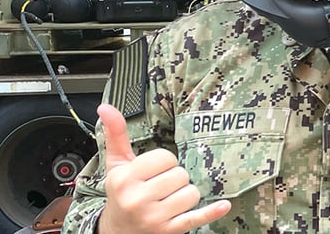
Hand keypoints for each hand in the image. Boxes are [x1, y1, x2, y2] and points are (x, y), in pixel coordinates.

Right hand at [96, 103, 230, 233]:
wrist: (117, 231)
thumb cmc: (121, 193)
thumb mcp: (116, 165)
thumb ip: (115, 134)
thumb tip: (106, 107)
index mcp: (125, 179)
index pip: (164, 158)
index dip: (164, 162)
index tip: (154, 171)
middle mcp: (138, 200)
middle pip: (180, 175)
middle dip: (175, 179)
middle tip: (161, 187)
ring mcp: (154, 218)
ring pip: (190, 193)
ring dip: (185, 195)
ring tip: (169, 200)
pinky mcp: (169, 231)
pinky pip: (195, 218)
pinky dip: (211, 213)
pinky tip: (223, 206)